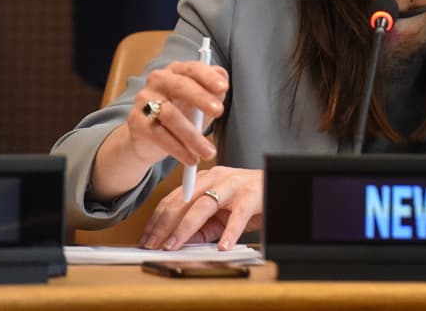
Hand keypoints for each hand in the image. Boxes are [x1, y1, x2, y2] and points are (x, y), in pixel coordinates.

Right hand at [124, 60, 227, 167]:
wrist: (149, 138)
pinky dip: (178, 149)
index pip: (193, 69)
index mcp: (176, 71)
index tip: (223, 88)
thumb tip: (223, 84)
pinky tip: (190, 158)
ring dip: (193, 135)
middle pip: (180, 86)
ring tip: (208, 152)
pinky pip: (159, 135)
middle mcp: (158, 81)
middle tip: (218, 111)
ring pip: (171, 115)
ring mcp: (144, 100)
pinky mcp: (136, 122)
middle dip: (201, 98)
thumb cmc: (180, 115)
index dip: (208, 77)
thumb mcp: (200, 104)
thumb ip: (213, 93)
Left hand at [139, 166, 262, 250]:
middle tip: (154, 246)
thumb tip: (177, 242)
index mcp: (204, 180)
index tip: (146, 239)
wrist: (279, 185)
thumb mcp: (220, 213)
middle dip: (165, 226)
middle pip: (182, 202)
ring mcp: (233, 184)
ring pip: (203, 206)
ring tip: (175, 246)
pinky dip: (229, 233)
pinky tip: (222, 247)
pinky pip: (237, 216)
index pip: (173, 199)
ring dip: (186, 228)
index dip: (157, 220)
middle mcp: (215, 177)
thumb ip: (200, 226)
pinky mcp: (251, 195)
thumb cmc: (249, 199)